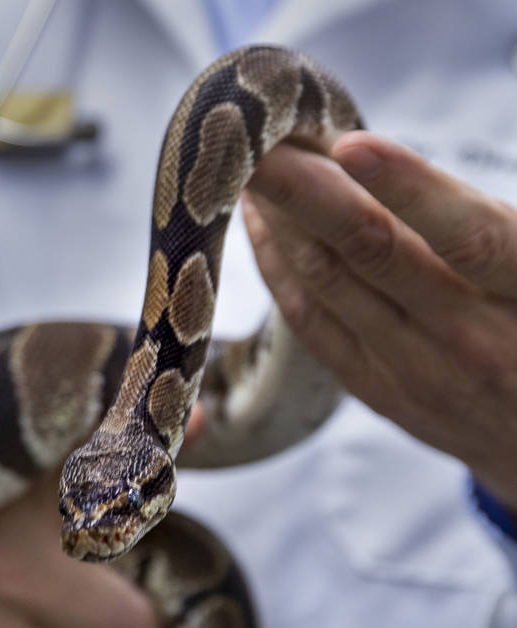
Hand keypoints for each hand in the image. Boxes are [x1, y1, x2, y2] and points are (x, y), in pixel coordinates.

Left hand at [242, 130, 516, 508]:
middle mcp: (471, 337)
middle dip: (308, 190)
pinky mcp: (378, 392)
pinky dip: (280, 270)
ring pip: (330, 286)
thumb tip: (376, 157)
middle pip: (373, 253)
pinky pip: (312, 327)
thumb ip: (474, 222)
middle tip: (259, 139)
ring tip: (250, 166)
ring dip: (282, 221)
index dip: (408, 188)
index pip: (466, 236)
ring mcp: (418, 372)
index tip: (349, 142)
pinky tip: (258, 226)